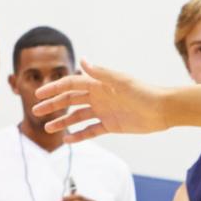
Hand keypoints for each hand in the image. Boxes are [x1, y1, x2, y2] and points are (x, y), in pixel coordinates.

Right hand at [33, 60, 165, 141]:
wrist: (163, 110)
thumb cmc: (144, 92)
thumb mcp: (121, 81)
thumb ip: (101, 73)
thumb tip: (82, 60)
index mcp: (99, 84)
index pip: (71, 84)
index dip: (54, 88)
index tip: (39, 94)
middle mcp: (99, 96)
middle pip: (70, 100)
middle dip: (53, 105)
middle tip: (37, 111)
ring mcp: (103, 111)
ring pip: (77, 117)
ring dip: (63, 121)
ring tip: (48, 128)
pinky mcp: (110, 125)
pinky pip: (90, 131)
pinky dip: (79, 135)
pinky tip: (67, 140)